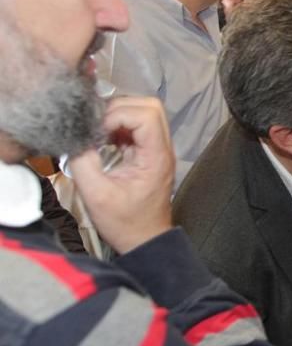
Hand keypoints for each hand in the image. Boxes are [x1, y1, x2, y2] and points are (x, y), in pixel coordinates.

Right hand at [68, 96, 174, 254]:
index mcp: (156, 157)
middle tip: (96, 126)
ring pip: (144, 112)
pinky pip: (137, 126)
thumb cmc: (124, 222)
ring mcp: (157, 149)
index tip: (98, 130)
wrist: (144, 238)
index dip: (119, 114)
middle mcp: (162, 148)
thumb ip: (84, 162)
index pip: (147, 115)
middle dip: (119, 108)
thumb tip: (75, 136)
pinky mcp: (148, 152)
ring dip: (118, 115)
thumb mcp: (96, 195)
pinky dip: (118, 125)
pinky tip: (103, 139)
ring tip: (98, 132)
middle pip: (150, 106)